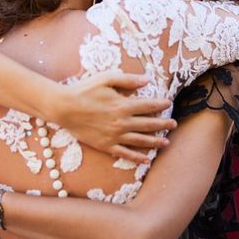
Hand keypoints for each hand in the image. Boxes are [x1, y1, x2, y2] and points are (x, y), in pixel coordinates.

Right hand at [52, 71, 174, 163]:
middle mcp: (122, 122)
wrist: (64, 108)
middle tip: (174, 124)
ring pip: (140, 140)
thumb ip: (128, 80)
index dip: (161, 104)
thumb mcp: (106, 78)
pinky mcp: (106, 145)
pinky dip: (137, 157)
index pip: (149, 105)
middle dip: (163, 124)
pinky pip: (125, 153)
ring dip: (155, 141)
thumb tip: (147, 80)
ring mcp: (115, 136)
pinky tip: (146, 159)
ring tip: (166, 142)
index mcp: (123, 105)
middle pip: (149, 124)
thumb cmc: (84, 90)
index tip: (169, 103)